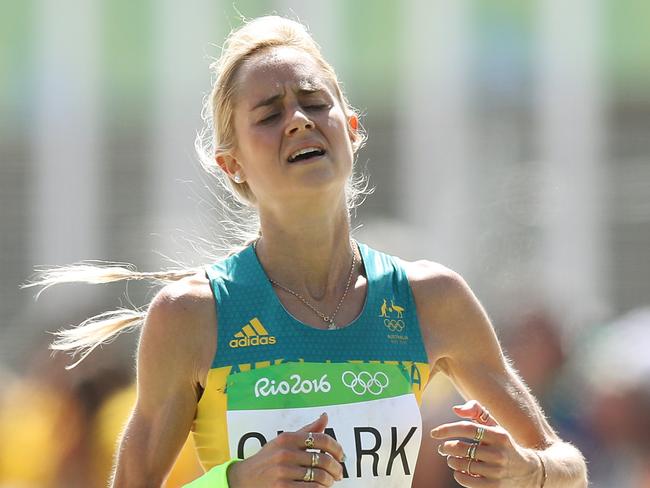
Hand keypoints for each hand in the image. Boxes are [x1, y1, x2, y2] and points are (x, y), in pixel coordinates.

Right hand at [228, 412, 344, 486]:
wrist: (244, 479)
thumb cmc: (267, 459)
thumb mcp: (283, 442)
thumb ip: (306, 431)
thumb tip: (325, 417)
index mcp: (287, 438)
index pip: (321, 439)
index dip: (337, 448)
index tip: (342, 456)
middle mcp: (285, 453)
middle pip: (323, 459)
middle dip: (336, 468)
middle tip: (339, 473)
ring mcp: (283, 471)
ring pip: (319, 476)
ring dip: (330, 481)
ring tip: (330, 482)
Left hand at [431, 400, 541, 486]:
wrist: (530, 472)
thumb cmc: (505, 445)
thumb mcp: (496, 427)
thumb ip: (478, 412)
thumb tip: (456, 409)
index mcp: (499, 435)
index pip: (467, 428)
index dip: (447, 429)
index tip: (434, 433)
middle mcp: (499, 453)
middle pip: (461, 447)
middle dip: (446, 447)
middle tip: (442, 448)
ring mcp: (497, 471)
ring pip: (462, 464)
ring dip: (451, 461)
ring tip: (451, 459)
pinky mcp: (494, 486)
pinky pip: (466, 480)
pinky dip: (458, 474)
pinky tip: (459, 470)